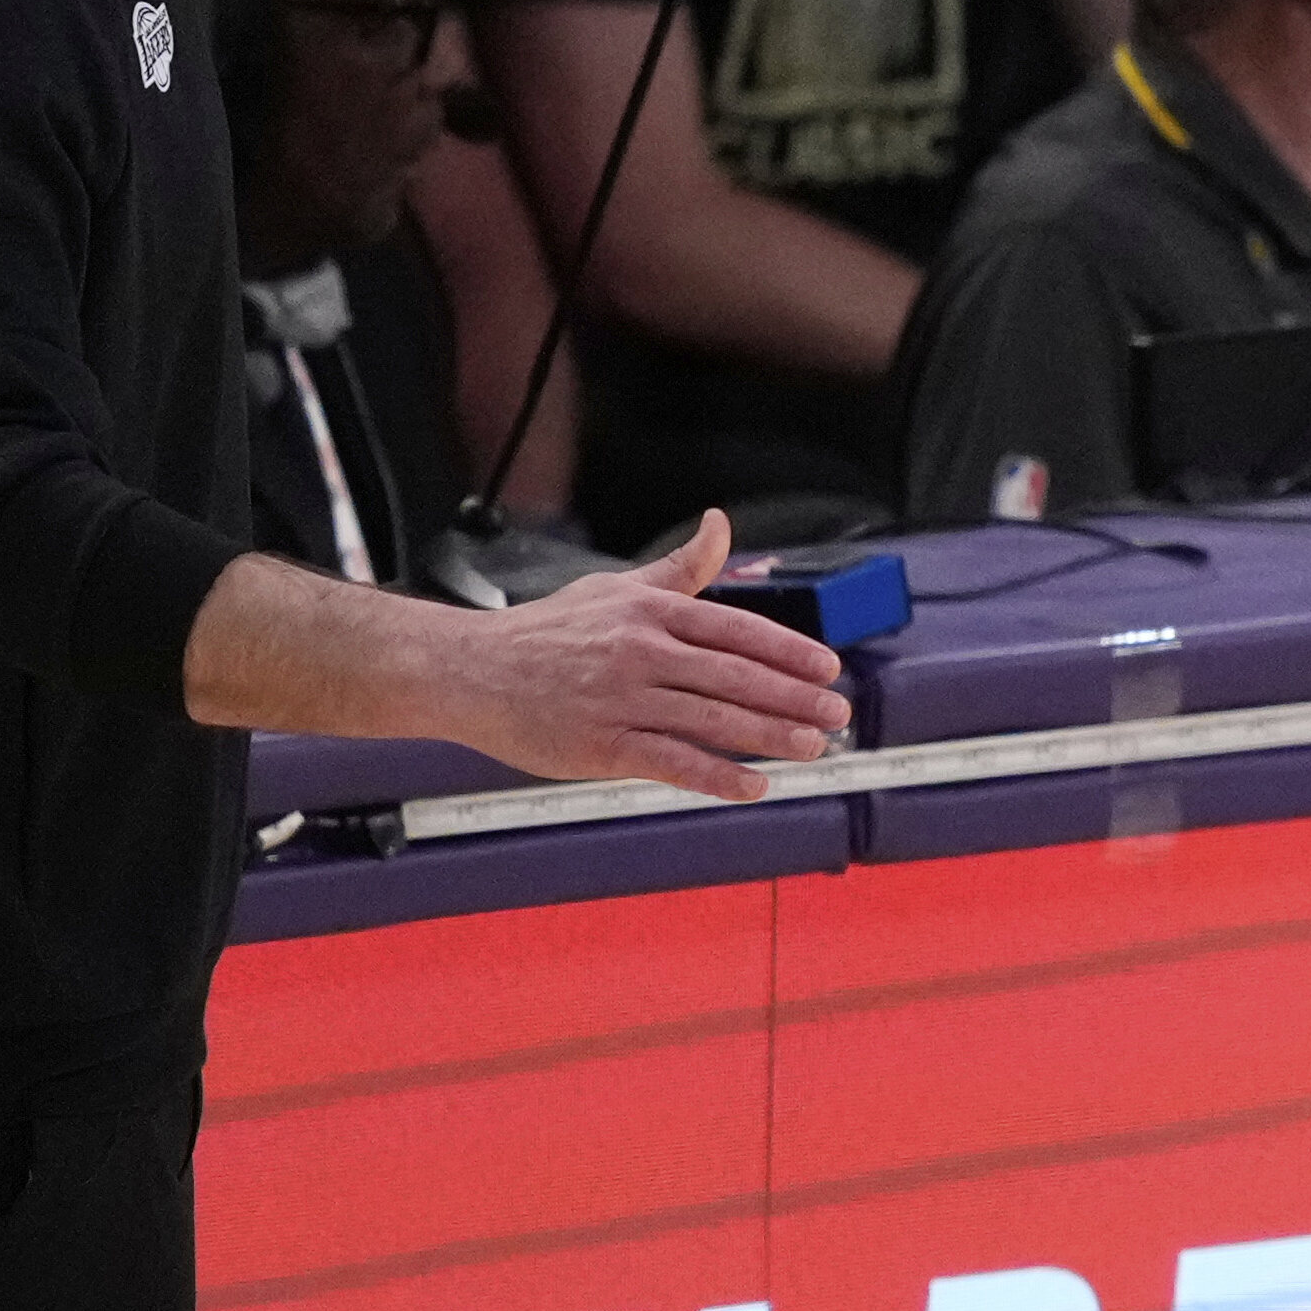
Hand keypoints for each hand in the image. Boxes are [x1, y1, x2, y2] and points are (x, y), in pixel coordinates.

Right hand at [427, 512, 854, 795]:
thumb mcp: (614, 587)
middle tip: (838, 711)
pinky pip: (673, 762)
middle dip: (794, 696)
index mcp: (647, 611)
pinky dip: (718, 776)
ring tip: (813, 745)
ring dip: (770, 735)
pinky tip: (755, 785)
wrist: (472, 672)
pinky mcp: (603, 746)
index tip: (827, 667)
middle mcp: (640, 652)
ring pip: (712, 719)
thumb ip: (678, 570)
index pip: (735, 629)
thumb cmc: (546, 631)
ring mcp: (622, 701)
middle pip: (734, 676)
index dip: (788, 650)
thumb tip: (722, 526)